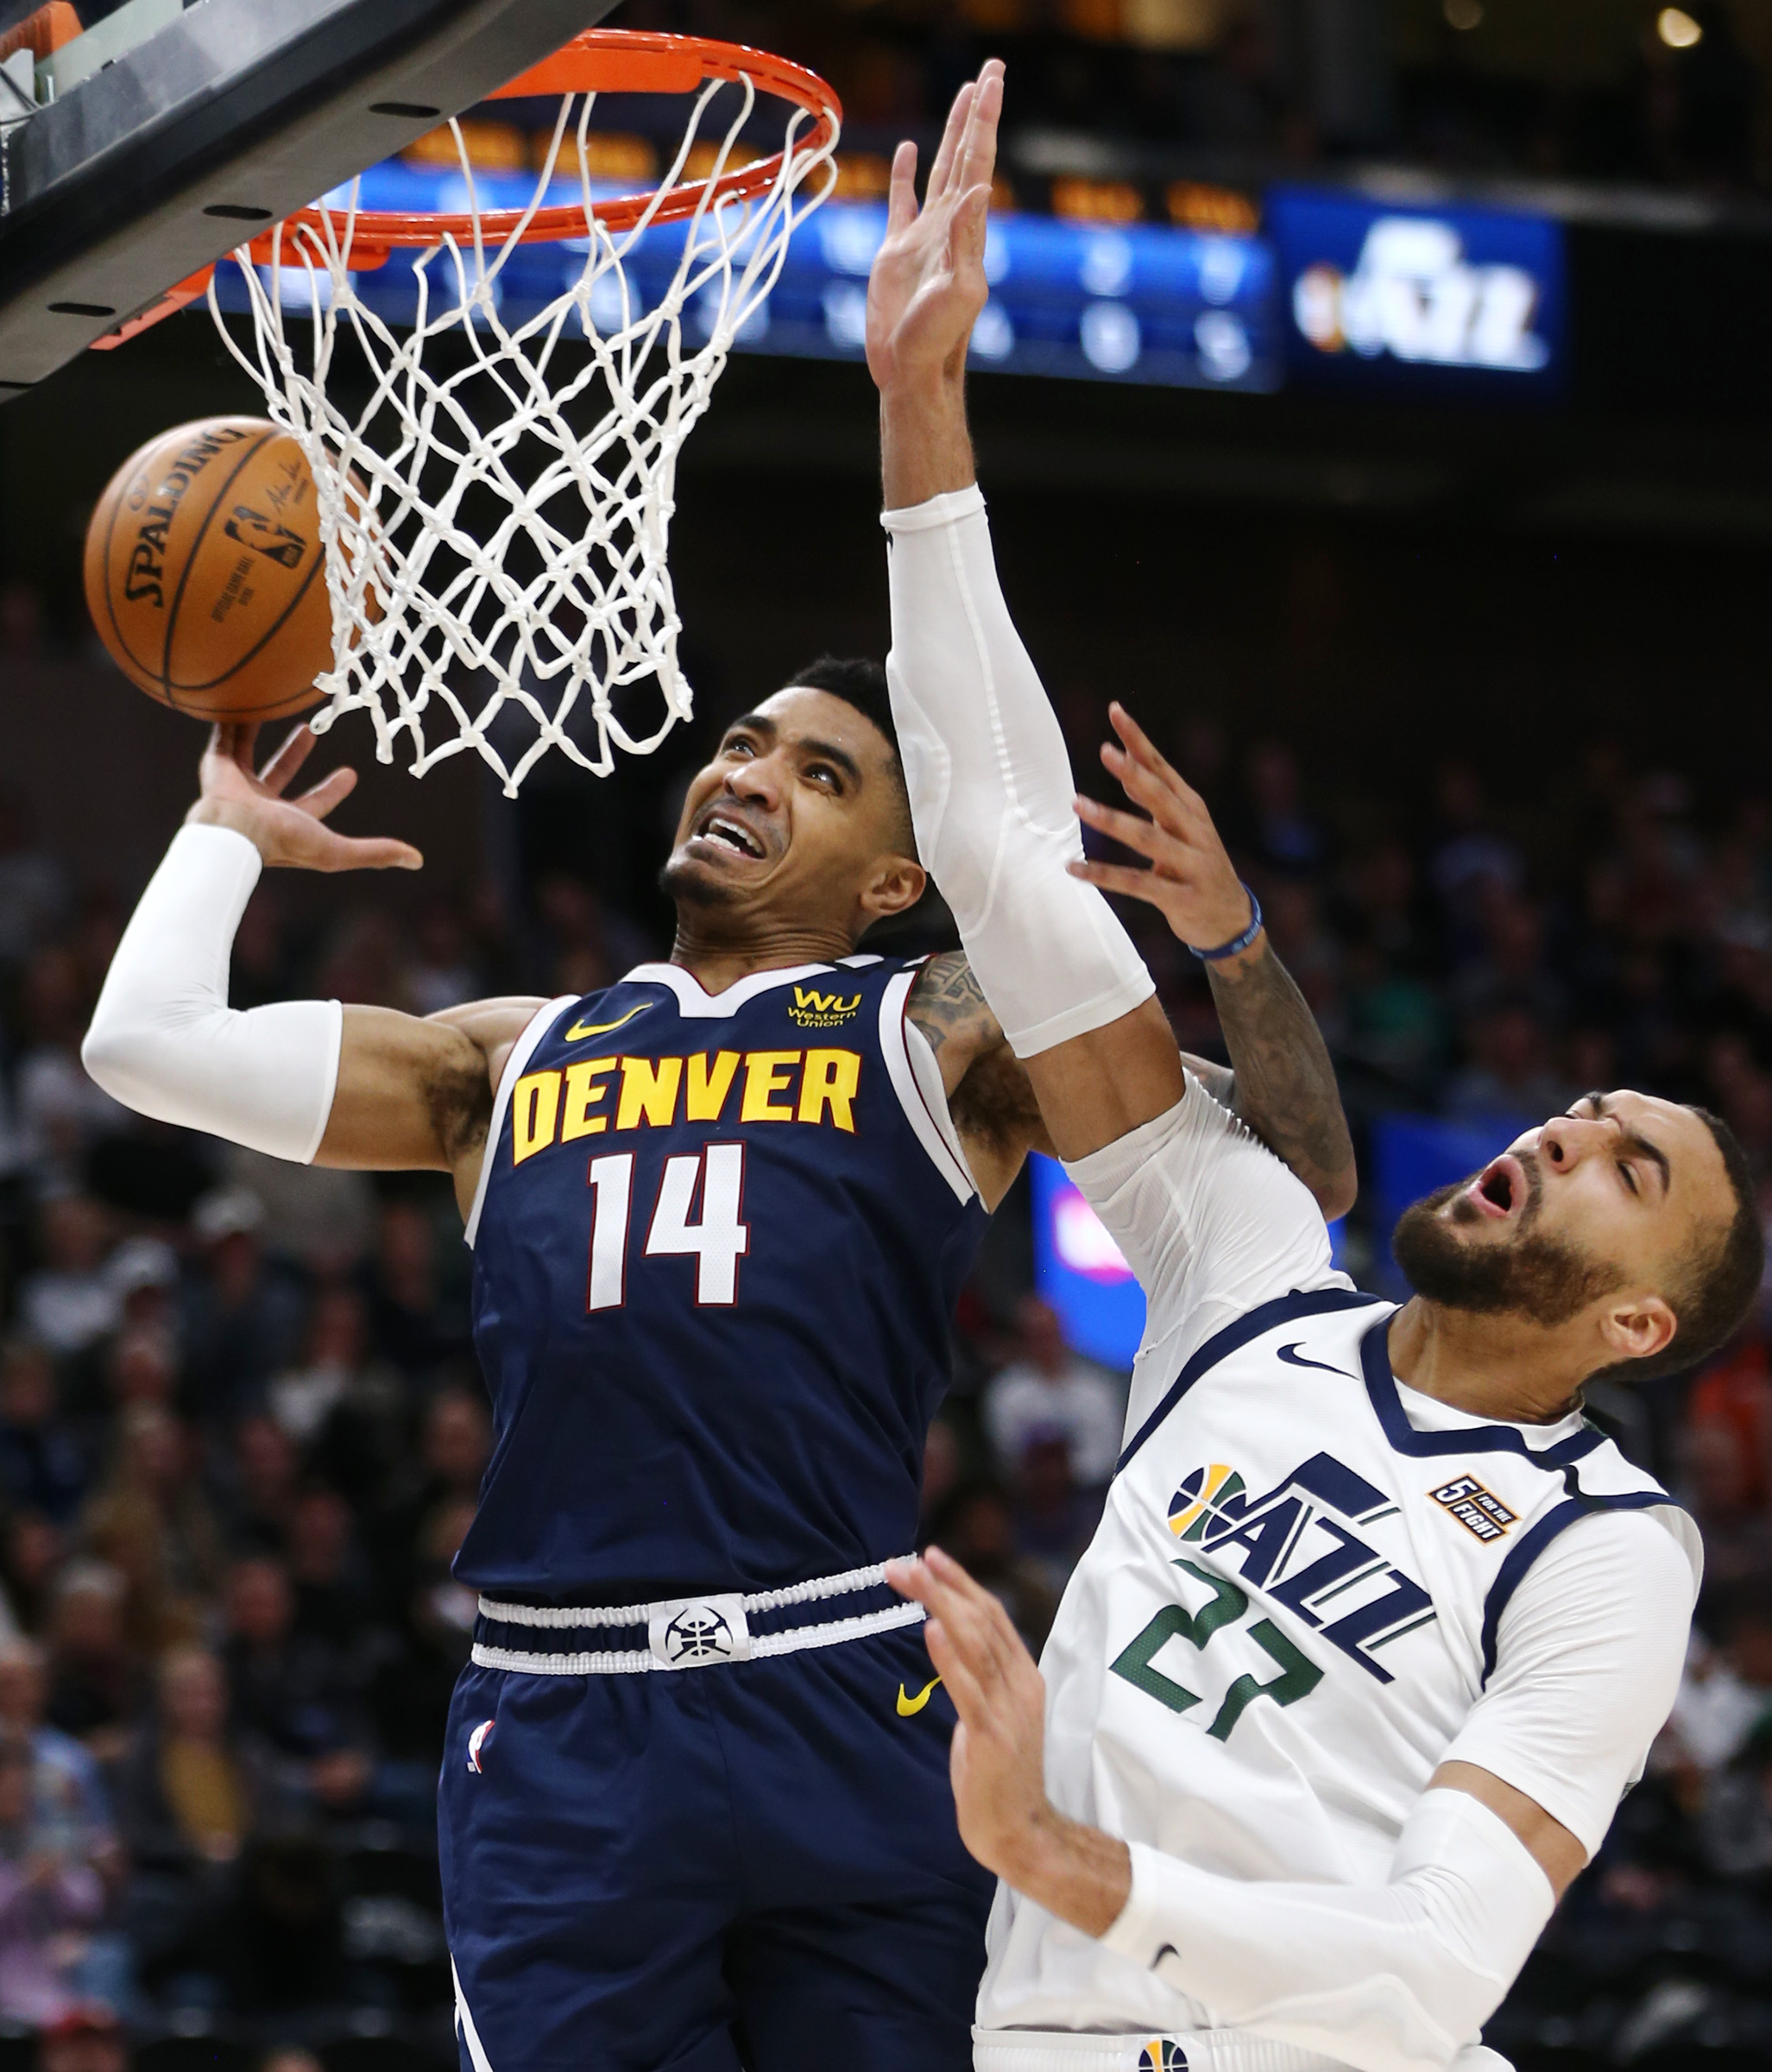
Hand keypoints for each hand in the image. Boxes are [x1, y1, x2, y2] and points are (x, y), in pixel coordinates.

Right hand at [185, 722, 421, 871]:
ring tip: (275, 705)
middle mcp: (260, 804)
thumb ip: (375, 853)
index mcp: (287, 822)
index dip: (334, 789)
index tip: (352, 773)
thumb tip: (418, 860)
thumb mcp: (337, 850)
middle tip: (312, 729)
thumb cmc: (282, 841)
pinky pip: (225, 736)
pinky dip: (232, 720)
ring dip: (262, 732)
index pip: (316, 803)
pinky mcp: (216, 767)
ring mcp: (236, 785)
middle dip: (297, 754)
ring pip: (250, 752)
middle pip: (281, 773)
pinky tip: (239, 700)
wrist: (232, 832)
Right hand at [866, 60, 1003, 394]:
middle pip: (965, 154)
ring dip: (952, 131)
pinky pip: (902, 200)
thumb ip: (966, 242)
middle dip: (977, 111)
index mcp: (966, 230)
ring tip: (964, 94)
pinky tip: (909, 149)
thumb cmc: (937, 341)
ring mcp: (923, 235)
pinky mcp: (896, 251)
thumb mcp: (958, 292)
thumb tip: (980, 189)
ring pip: (939, 168)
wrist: (912, 370)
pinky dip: (906, 172)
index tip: (992, 80)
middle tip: (990, 68)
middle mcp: (950, 225)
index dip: (984, 120)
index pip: (977, 162)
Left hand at [887, 1545, 1051, 1879]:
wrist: (1022, 1833)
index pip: (992, 1614)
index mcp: (1023, 1676)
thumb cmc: (1001, 1776)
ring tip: (914, 1578)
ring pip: (975, 1644)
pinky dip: (948, 1657)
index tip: (931, 1555)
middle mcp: (1019, 1686)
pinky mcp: (992, 1738)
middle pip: (981, 1620)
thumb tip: (950, 1649)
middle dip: (943, 1586)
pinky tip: (929, 1630)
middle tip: (907, 1561)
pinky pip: (968, 1690)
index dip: (962, 1582)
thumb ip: (980, 1681)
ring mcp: (1008, 1710)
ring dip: (941, 1606)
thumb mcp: (994, 1715)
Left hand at [1069, 703, 1255, 956]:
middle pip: (1161, 796)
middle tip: (1104, 751)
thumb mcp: (1182, 827)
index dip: (1139, 740)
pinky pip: (1136, 883)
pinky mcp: (1179, 897)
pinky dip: (1103, 875)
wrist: (1231, 920)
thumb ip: (1155, 799)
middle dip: (1133, 772)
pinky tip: (1073, 868)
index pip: (1163, 767)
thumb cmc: (1198, 866)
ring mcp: (1190, 864)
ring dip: (1110, 820)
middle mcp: (1194, 831)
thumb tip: (1126, 765)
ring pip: (1146, 838)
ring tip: (1076, 804)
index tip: (1115, 710)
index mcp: (1192, 809)